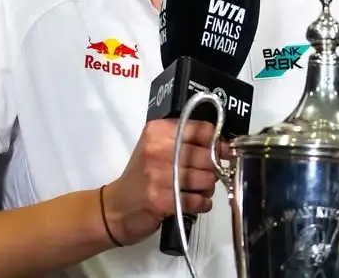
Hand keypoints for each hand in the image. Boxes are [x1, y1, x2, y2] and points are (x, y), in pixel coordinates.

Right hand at [103, 119, 221, 246]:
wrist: (115, 208)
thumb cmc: (140, 177)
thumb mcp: (155, 148)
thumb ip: (185, 142)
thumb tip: (223, 146)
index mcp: (157, 131)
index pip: (201, 130)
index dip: (216, 142)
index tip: (219, 151)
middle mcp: (158, 149)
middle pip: (207, 155)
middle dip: (212, 169)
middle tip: (204, 175)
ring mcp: (160, 175)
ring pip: (206, 178)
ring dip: (208, 187)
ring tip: (198, 190)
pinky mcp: (163, 200)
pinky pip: (198, 200)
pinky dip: (203, 203)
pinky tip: (196, 203)